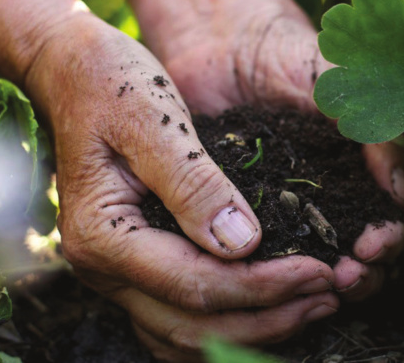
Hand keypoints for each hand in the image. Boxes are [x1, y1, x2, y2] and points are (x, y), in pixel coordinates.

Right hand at [24, 16, 338, 360]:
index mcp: (103, 234)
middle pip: (192, 324)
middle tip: (329, 295)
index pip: (195, 284)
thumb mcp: (154, 122)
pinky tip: (266, 305)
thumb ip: (194, 184)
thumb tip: (242, 244)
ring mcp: (115, 270)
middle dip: (268, 317)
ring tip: (311, 304)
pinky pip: (176, 315)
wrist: (74, 70)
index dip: (264, 286)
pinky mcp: (133, 261)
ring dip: (251, 327)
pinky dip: (224, 321)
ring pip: (184, 333)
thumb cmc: (111, 84)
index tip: (321, 271)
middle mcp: (102, 267)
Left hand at [142, 0, 403, 301]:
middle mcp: (329, 194)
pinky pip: (262, 247)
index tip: (372, 247)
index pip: (391, 220)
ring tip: (315, 286)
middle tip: (344, 278)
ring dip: (323, 281)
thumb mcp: (342, 86)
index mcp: (360, 170)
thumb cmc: (289, 55)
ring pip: (316, 259)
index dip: (390, 239)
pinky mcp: (243, 208)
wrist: (222, 44)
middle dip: (362, 273)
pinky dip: (271, 270)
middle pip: (360, 252)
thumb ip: (375, 131)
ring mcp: (286, 205)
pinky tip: (267, 279)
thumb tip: (398, 193)